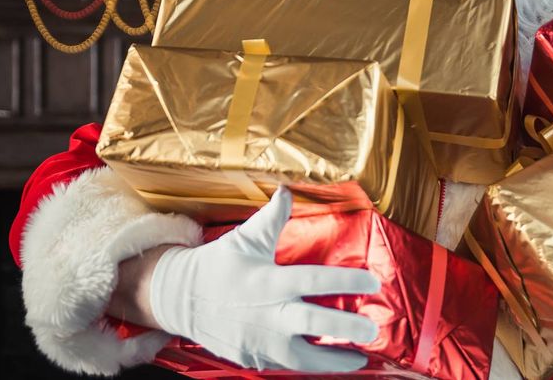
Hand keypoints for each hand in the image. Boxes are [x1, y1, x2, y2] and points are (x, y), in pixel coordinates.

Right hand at [150, 187, 381, 370]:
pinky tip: (328, 362)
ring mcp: (258, 343)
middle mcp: (266, 315)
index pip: (312, 281)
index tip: (373, 282)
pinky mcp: (253, 359)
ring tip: (360, 357)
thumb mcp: (244, 239)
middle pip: (311, 325)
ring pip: (301, 360)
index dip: (344, 281)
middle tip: (371, 329)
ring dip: (333, 361)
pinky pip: (285, 366)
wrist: (180, 300)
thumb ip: (272, 218)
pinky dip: (308, 365)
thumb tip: (288, 191)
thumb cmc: (217, 266)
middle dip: (344, 329)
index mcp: (268, 282)